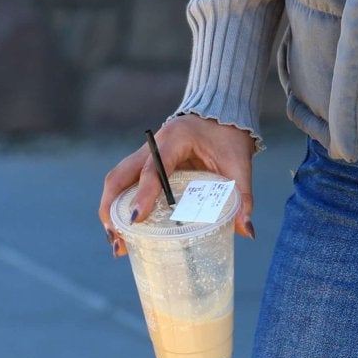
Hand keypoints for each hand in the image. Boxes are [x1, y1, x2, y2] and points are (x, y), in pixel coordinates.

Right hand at [98, 115, 257, 256]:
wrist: (222, 114)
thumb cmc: (229, 138)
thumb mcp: (239, 165)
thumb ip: (242, 197)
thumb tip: (247, 232)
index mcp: (175, 139)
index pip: (153, 169)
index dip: (143, 194)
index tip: (136, 219)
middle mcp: (153, 144)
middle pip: (119, 175)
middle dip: (112, 208)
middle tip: (118, 240)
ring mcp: (144, 153)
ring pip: (117, 180)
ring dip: (111, 209)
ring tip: (117, 242)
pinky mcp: (145, 164)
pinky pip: (125, 183)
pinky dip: (119, 205)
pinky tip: (124, 230)